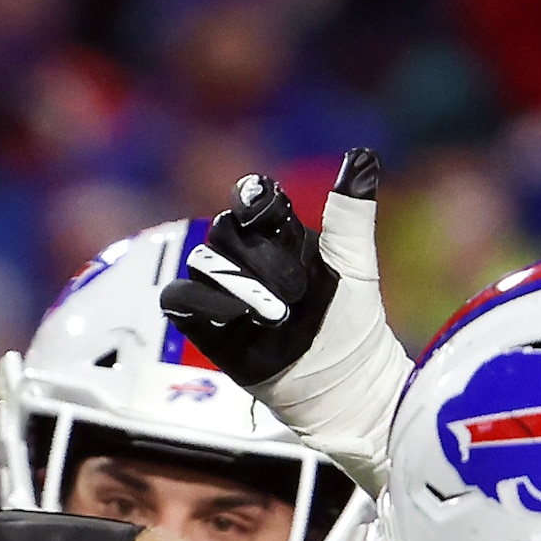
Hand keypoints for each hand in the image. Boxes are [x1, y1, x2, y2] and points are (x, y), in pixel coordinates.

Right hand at [158, 151, 409, 487]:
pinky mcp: (207, 328)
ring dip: (236, 282)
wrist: (346, 384)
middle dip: (258, 256)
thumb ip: (350, 214)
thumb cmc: (355, 325)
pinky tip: (231, 316)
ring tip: (275, 315)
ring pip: (201, 261)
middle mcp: (248, 261)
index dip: (251, 198)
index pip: (252, 201)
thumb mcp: (355, 263)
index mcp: (280, 237)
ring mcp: (225, 293)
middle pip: (224, 230)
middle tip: (297, 292)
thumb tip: (362, 156)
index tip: (261, 207)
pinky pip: (178, 300)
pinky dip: (197, 301)